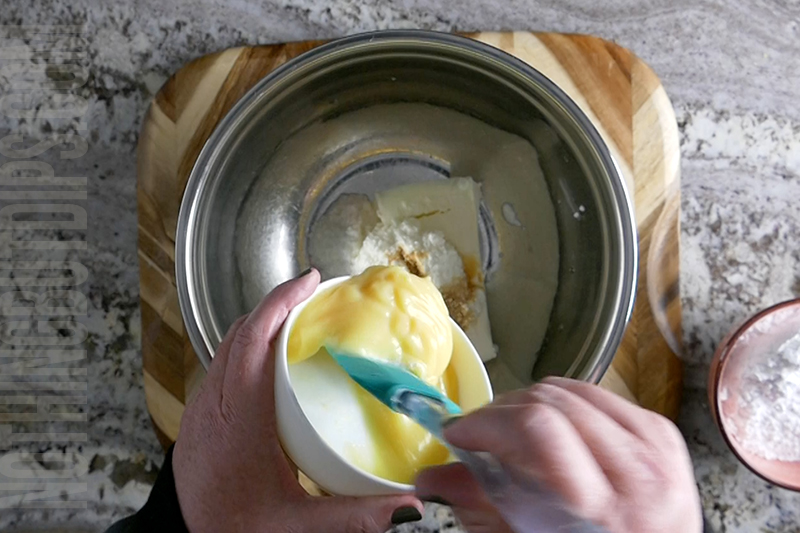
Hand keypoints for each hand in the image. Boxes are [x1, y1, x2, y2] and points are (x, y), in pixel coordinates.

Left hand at [172, 269, 423, 532]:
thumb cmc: (230, 532)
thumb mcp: (298, 526)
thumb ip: (356, 516)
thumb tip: (407, 506)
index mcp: (238, 418)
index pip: (254, 339)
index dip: (280, 302)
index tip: (308, 281)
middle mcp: (214, 404)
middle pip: (240, 332)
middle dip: (276, 305)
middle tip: (314, 296)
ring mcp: (203, 409)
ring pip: (229, 346)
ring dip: (262, 325)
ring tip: (299, 321)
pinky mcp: (202, 418)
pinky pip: (224, 365)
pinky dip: (250, 348)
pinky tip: (275, 363)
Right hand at [416, 377, 701, 532]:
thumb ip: (481, 509)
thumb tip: (430, 476)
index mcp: (606, 509)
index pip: (538, 429)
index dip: (487, 422)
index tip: (457, 433)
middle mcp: (639, 471)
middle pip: (550, 404)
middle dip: (500, 412)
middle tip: (477, 435)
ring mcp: (655, 447)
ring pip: (570, 390)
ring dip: (529, 404)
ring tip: (512, 432)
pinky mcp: (662, 431)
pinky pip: (597, 394)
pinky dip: (564, 403)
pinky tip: (552, 427)